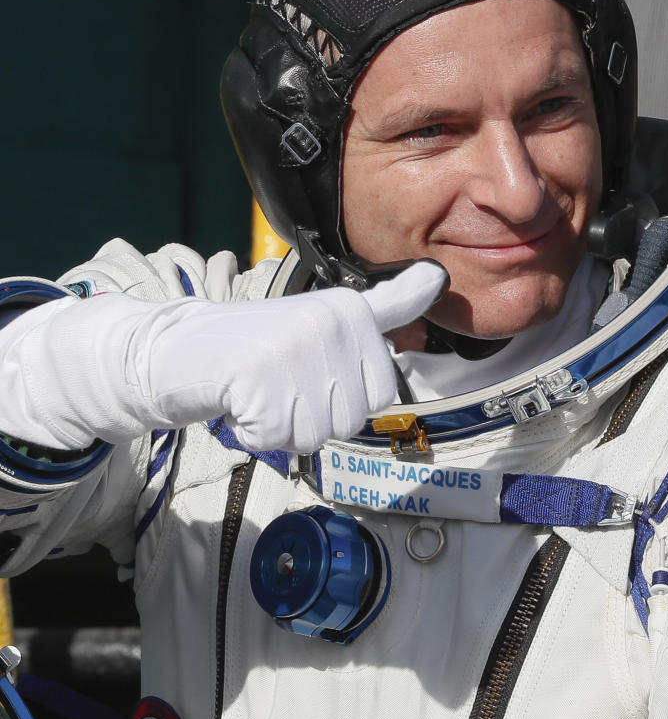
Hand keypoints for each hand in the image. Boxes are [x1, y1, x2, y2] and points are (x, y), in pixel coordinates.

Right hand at [0, 261, 447, 452]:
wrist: (180, 347)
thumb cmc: (258, 342)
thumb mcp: (328, 317)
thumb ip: (386, 306)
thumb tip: (437, 278)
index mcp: (350, 311)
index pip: (382, 391)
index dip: (344, 394)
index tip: (312, 368)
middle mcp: (329, 326)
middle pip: (350, 420)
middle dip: (313, 415)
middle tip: (279, 382)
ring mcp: (295, 354)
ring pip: (316, 435)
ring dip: (283, 427)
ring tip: (260, 390)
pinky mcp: (261, 384)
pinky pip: (278, 441)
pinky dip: (254, 433)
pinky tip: (238, 400)